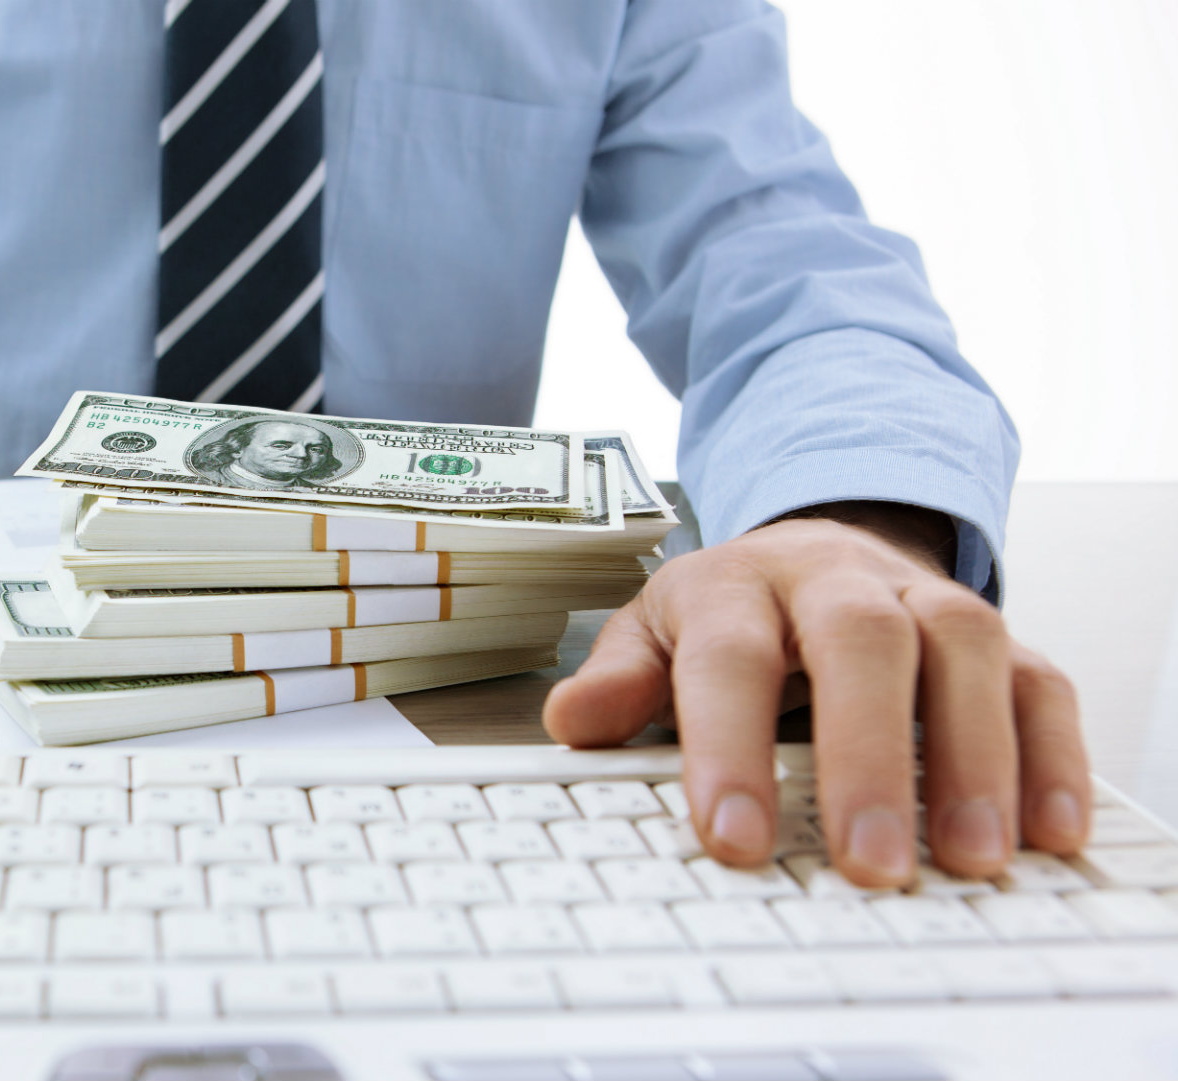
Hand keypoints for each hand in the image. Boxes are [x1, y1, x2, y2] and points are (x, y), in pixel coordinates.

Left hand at [543, 503, 1087, 885]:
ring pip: (964, 648)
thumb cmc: (732, 611)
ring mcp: (924, 599)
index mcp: (738, 585)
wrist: (816, 545)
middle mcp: (837, 579)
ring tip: (970, 855)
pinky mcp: (998, 635)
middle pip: (862, 642)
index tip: (730, 836)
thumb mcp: (655, 631)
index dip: (728, 745)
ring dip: (973, 755)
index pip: (730, 658)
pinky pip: (1037, 678)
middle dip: (866, 754)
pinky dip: (1051, 751)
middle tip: (869, 862)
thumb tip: (571, 721)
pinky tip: (1047, 828)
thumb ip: (619, 679)